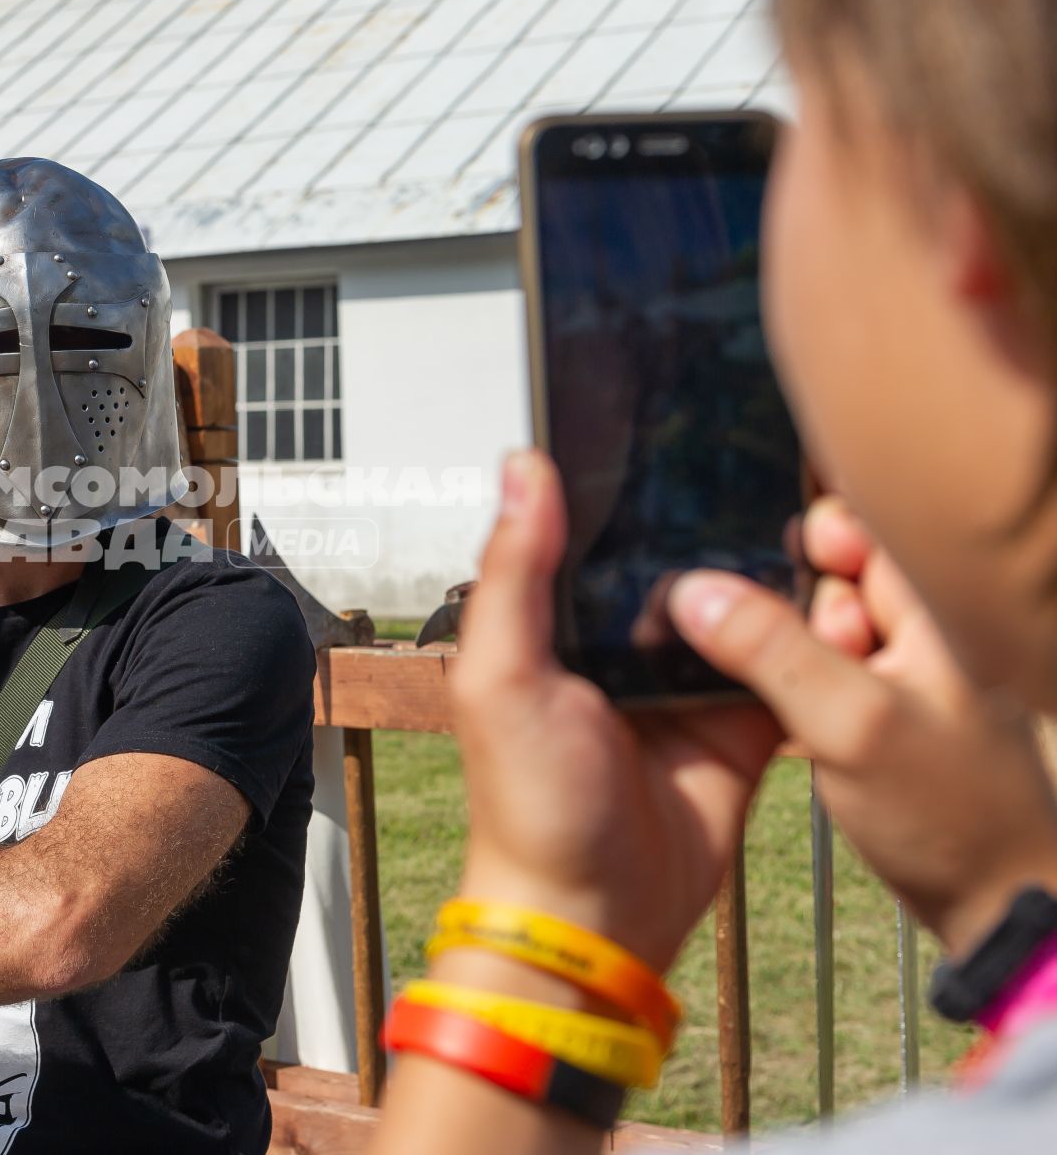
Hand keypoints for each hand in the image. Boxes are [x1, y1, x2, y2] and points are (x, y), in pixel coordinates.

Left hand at [448, 451, 781, 969]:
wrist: (595, 914)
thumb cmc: (528, 803)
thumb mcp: (500, 677)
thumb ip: (512, 574)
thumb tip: (523, 465)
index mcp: (558, 622)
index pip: (597, 532)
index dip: (628, 485)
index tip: (672, 420)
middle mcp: (623, 642)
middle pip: (680, 559)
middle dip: (714, 525)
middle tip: (762, 469)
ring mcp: (688, 680)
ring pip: (742, 602)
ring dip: (769, 574)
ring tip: (808, 522)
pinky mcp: (745, 722)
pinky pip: (787, 665)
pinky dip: (808, 640)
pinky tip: (833, 599)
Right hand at [674, 497, 1056, 955]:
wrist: (995, 905)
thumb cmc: (946, 813)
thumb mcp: (848, 724)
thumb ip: (770, 649)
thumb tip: (689, 586)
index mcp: (942, 605)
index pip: (871, 517)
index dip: (817, 531)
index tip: (782, 567)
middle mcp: (928, 624)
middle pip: (836, 566)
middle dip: (797, 597)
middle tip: (812, 656)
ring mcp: (905, 668)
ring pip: (819, 620)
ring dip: (791, 647)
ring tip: (808, 703)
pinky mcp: (881, 708)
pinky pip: (821, 667)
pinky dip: (795, 680)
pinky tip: (788, 717)